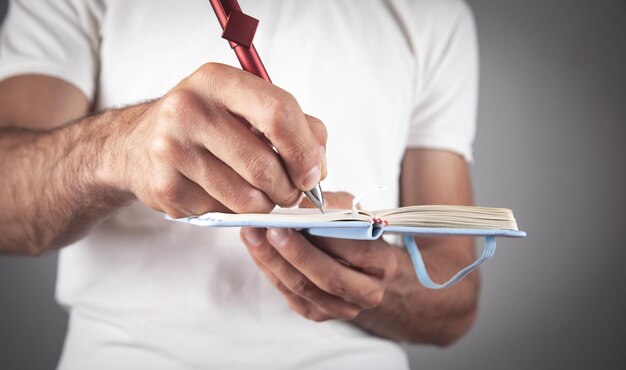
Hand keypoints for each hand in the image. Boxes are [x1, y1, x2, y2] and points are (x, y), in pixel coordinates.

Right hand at [107, 63, 326, 216]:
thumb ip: (294, 125)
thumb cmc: (204, 123)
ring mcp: (171, 149)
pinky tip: (222, 193)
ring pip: (247, 198)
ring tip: (259, 192)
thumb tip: (318, 165)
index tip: (313, 172)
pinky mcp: (165, 187)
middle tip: (290, 191)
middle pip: (264, 165)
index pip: (278, 112)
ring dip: (265, 204)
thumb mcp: (245, 106)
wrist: (135, 144)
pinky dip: (234, 211)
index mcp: (217, 80)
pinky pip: (223, 213)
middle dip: (290, 189)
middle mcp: (188, 109)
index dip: (304, 150)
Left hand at [240, 192, 398, 320]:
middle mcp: (367, 293)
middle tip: (270, 229)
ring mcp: (342, 308)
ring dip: (273, 260)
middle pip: (329, 277)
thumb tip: (308, 204)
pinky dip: (270, 269)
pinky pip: (289, 293)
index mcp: (383, 264)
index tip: (299, 216)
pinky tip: (256, 249)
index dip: (326, 234)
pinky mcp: (317, 313)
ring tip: (253, 235)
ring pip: (303, 288)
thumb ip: (336, 206)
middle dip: (296, 252)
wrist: (360, 267)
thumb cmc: (355, 232)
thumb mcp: (353, 211)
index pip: (356, 251)